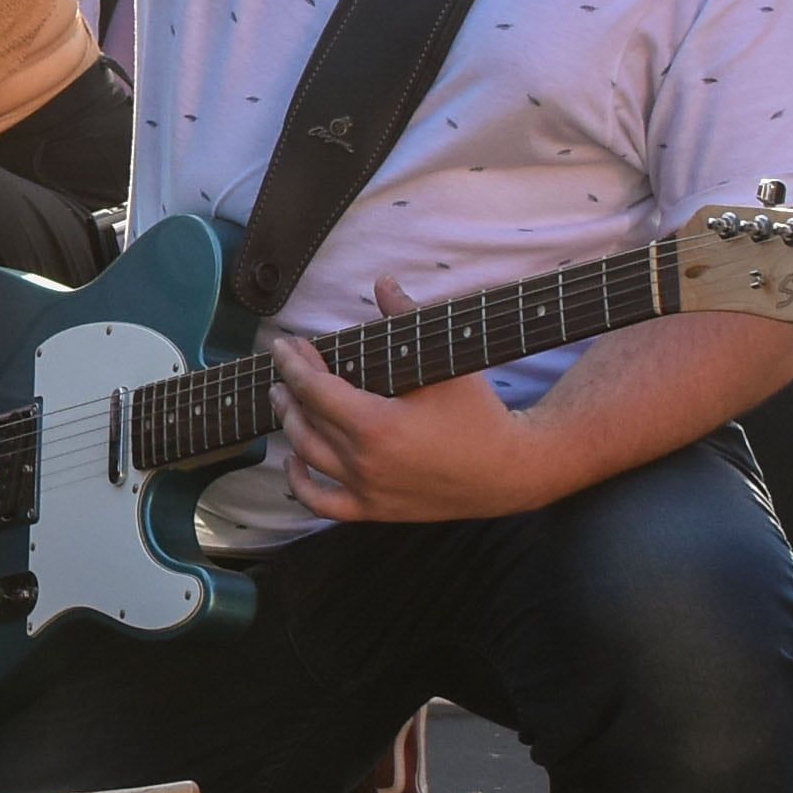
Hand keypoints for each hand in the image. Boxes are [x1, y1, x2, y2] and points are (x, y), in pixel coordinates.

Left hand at [265, 276, 555, 524]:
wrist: (509, 471)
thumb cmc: (479, 414)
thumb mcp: (444, 362)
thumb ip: (407, 318)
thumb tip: (383, 282)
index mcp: (376, 425)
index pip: (315, 389)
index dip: (294, 364)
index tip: (283, 345)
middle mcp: (364, 462)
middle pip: (307, 420)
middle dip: (291, 388)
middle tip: (287, 365)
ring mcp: (367, 490)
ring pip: (308, 456)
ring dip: (290, 425)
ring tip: (285, 401)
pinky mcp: (375, 510)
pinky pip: (322, 504)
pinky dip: (300, 484)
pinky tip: (294, 461)